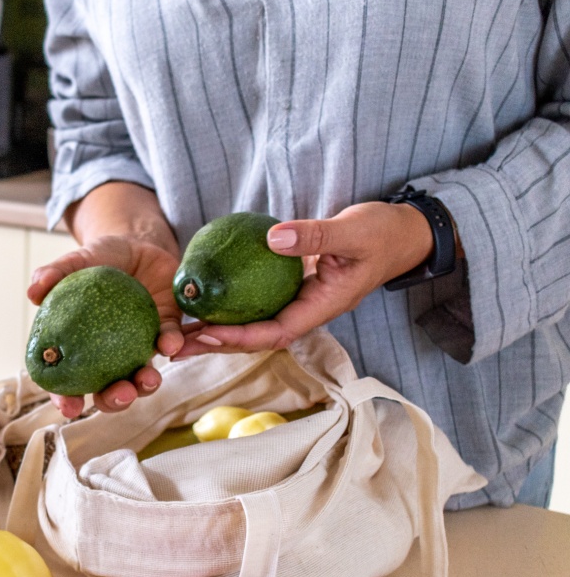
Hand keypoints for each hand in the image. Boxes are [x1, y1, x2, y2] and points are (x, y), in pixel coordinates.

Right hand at [28, 235, 183, 417]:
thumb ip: (55, 273)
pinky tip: (169, 343)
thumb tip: (32, 292)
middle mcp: (108, 355)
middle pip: (108, 390)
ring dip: (145, 385)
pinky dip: (171, 345)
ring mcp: (137, 347)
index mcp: (80, 346)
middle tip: (119, 394)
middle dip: (114, 401)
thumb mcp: (77, 262)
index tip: (70, 407)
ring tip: (148, 379)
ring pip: (141, 377)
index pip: (66, 381)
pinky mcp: (166, 331)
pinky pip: (170, 343)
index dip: (66, 399)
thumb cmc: (100, 259)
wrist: (138, 243)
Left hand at [176, 201, 433, 356]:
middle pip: (255, 338)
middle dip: (216, 344)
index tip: (207, 335)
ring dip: (217, 331)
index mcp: (322, 307)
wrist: (403, 233)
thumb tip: (273, 238)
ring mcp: (299, 303)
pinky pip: (257, 305)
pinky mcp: (292, 290)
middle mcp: (307, 311)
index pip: (275, 333)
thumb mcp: (353, 230)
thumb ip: (316, 235)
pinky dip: (230, 308)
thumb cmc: (383, 233)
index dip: (240, 338)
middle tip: (174, 346)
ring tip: (178, 333)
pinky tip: (203, 302)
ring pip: (253, 324)